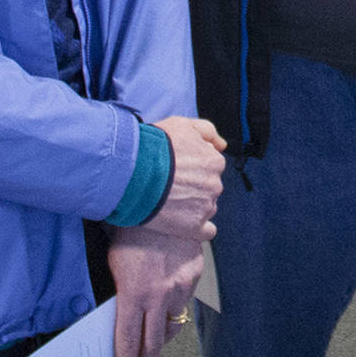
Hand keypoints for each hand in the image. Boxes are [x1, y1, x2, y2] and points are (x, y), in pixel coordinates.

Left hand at [107, 224, 202, 356]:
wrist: (163, 195)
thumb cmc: (133, 224)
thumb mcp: (114, 261)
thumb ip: (120, 292)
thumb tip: (121, 313)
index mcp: (135, 293)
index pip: (128, 343)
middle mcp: (160, 294)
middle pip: (153, 344)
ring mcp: (181, 285)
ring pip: (172, 322)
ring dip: (162, 330)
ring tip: (152, 333)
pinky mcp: (195, 273)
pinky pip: (184, 299)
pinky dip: (175, 302)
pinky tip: (166, 294)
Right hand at [141, 116, 225, 241]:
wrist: (133, 172)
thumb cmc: (155, 146)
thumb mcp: (183, 125)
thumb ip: (207, 131)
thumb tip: (222, 145)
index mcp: (214, 161)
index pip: (210, 167)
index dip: (192, 167)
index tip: (176, 169)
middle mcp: (215, 185)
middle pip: (208, 187)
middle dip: (193, 187)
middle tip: (169, 185)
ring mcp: (205, 207)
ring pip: (205, 207)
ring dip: (191, 206)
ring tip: (167, 202)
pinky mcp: (194, 228)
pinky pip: (206, 232)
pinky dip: (197, 229)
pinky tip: (182, 223)